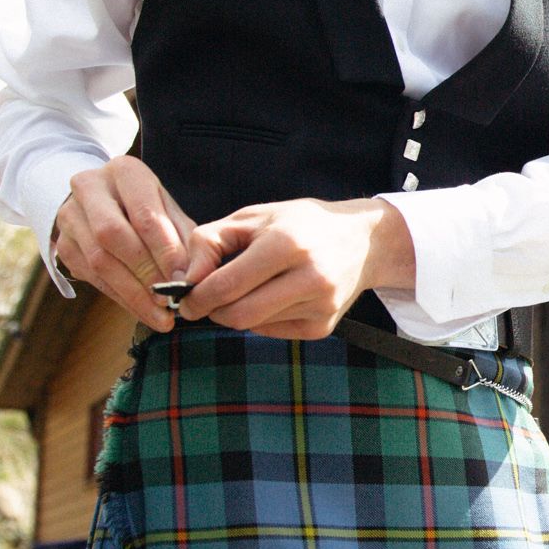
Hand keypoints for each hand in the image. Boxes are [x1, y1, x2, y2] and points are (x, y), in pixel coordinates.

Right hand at [52, 155, 201, 331]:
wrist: (103, 197)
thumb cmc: (147, 203)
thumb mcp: (168, 207)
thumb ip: (181, 235)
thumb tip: (193, 274)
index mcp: (125, 172)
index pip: (144, 215)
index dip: (164, 251)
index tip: (183, 279)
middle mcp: (90, 188)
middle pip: (113, 236)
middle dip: (145, 273)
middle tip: (169, 300)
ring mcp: (70, 217)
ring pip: (99, 260)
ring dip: (132, 293)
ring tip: (160, 315)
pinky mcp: (62, 245)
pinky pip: (91, 277)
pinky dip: (120, 296)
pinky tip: (142, 310)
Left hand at [176, 197, 414, 339]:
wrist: (364, 241)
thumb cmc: (299, 224)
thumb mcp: (253, 217)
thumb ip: (210, 241)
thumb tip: (187, 279)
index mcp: (287, 244)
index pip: (226, 285)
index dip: (196, 298)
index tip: (185, 299)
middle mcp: (309, 277)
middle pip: (238, 315)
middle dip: (213, 311)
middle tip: (207, 301)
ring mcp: (320, 305)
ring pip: (254, 325)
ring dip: (238, 313)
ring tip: (248, 289)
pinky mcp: (324, 326)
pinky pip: (274, 332)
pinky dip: (262, 319)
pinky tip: (274, 297)